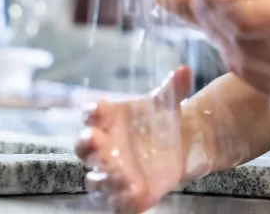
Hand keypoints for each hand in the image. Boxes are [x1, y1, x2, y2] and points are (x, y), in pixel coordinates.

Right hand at [76, 66, 192, 213]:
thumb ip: (174, 87)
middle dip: (87, 143)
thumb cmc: (159, 120)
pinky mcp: (125, 194)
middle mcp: (103, 147)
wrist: (174, 146)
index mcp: (108, 119)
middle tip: (93, 139)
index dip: (92, 112)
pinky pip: (117, 203)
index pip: (92, 114)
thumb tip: (184, 70)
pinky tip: (136, 194)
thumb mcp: (168, 102)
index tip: (97, 110)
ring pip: (96, 180)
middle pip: (84, 146)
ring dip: (104, 177)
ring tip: (120, 172)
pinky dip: (122, 201)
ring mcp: (111, 173)